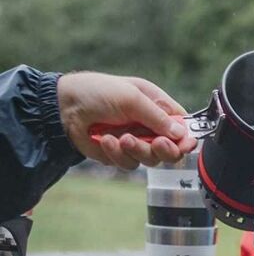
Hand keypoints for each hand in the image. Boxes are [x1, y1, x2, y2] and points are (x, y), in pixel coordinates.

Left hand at [57, 72, 197, 168]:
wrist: (64, 108)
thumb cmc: (97, 92)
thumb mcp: (132, 97)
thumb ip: (158, 116)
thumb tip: (181, 133)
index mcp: (157, 106)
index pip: (182, 126)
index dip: (187, 138)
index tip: (187, 145)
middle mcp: (149, 126)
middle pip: (171, 148)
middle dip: (165, 149)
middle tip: (157, 144)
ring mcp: (136, 141)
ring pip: (151, 160)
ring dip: (138, 150)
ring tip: (123, 138)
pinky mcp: (120, 154)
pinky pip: (129, 163)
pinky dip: (118, 154)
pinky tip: (107, 140)